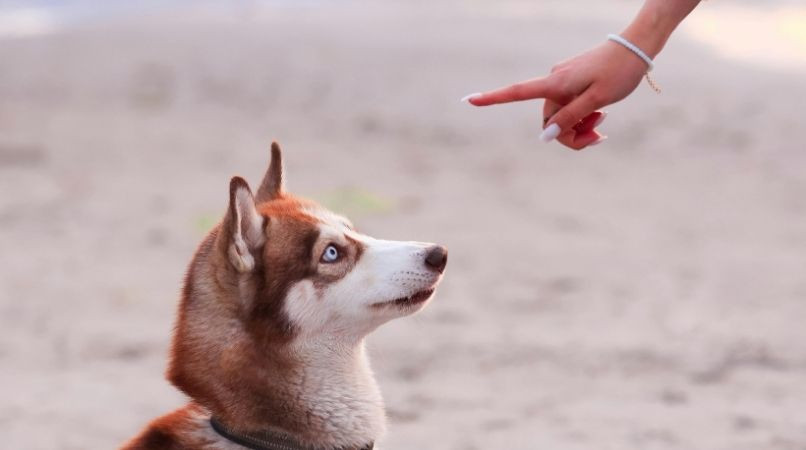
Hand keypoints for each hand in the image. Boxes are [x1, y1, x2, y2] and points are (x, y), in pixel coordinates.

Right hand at [465, 41, 647, 149]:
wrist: (638, 48)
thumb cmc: (619, 73)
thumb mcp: (597, 100)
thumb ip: (570, 118)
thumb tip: (545, 136)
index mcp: (556, 84)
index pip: (516, 93)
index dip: (492, 98)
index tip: (469, 100)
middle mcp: (555, 81)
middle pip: (548, 120)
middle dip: (569, 134)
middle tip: (599, 136)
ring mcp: (563, 81)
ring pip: (561, 116)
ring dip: (578, 126)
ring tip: (603, 123)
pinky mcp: (573, 81)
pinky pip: (570, 106)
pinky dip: (582, 115)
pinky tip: (601, 114)